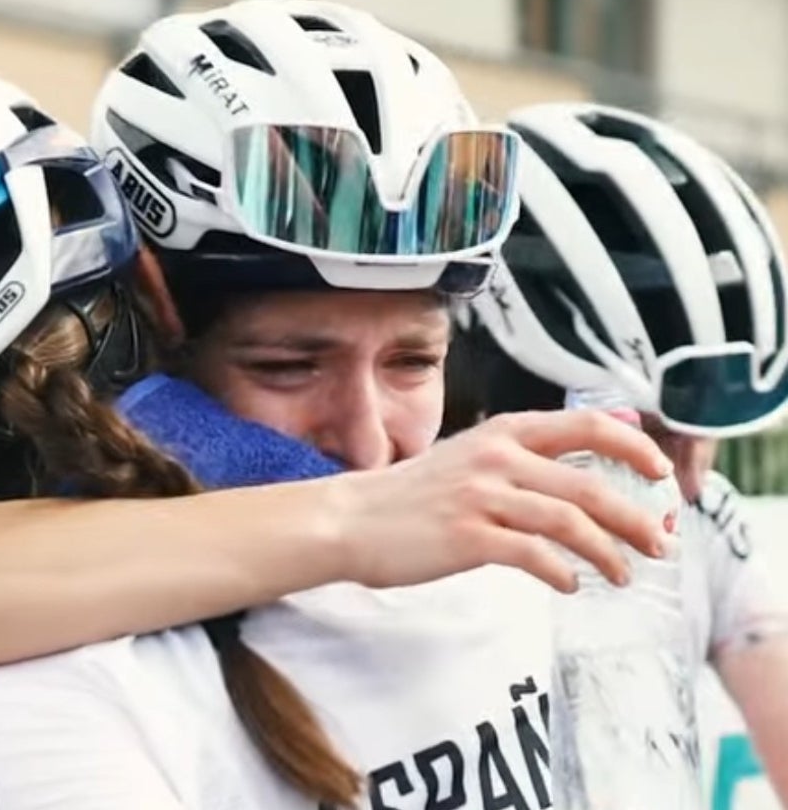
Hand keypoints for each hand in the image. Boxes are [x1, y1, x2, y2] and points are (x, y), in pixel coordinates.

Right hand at [335, 409, 674, 592]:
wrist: (350, 520)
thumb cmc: (411, 495)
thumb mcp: (470, 456)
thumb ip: (525, 452)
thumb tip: (588, 444)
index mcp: (502, 432)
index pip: (588, 426)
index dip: (634, 447)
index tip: (661, 472)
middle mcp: (496, 459)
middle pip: (589, 486)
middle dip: (636, 519)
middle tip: (661, 544)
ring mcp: (482, 498)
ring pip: (570, 523)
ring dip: (608, 554)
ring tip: (622, 575)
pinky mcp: (468, 539)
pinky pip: (534, 556)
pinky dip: (562, 573)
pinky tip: (570, 584)